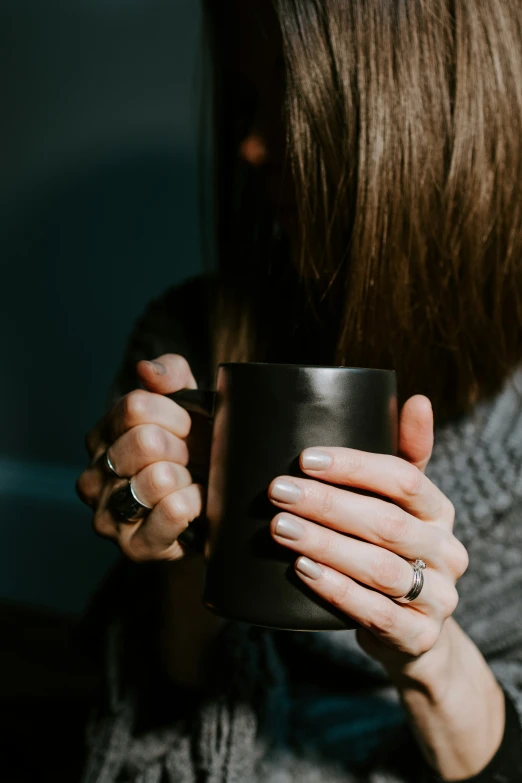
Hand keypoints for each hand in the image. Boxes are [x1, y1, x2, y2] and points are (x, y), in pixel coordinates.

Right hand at [76, 354, 207, 561]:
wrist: (213, 510)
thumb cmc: (197, 451)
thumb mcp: (189, 403)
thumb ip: (170, 375)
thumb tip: (146, 370)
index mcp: (102, 436)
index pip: (136, 407)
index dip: (175, 414)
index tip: (189, 427)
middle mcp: (93, 475)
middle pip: (146, 441)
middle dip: (183, 448)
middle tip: (191, 461)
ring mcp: (107, 515)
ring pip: (158, 478)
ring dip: (190, 479)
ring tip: (191, 485)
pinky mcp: (133, 547)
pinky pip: (171, 512)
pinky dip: (195, 504)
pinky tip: (197, 505)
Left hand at [268, 395, 468, 670]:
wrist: (411, 630)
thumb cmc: (391, 552)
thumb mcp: (400, 505)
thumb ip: (404, 455)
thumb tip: (416, 399)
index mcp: (440, 511)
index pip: (404, 479)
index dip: (355, 466)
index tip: (305, 458)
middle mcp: (446, 551)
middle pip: (386, 523)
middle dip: (326, 504)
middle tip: (277, 491)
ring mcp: (438, 597)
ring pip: (378, 568)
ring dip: (324, 544)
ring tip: (279, 528)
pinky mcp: (419, 636)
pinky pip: (376, 612)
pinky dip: (336, 590)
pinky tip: (302, 570)